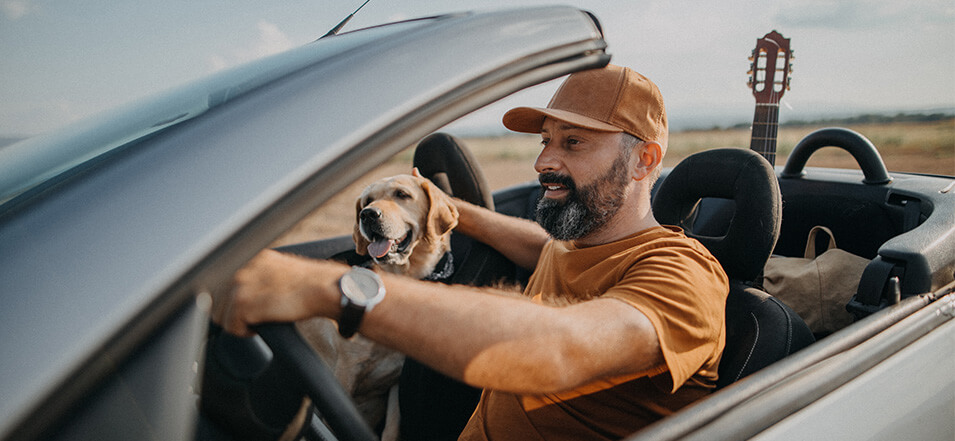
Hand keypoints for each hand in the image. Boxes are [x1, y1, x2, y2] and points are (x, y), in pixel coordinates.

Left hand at [217, 249, 346, 336]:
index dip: (227, 300)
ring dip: (238, 323)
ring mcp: (240, 283)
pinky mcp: (243, 302)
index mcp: (247, 256)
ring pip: (220, 316)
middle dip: (231, 313)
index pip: (217, 282)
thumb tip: (235, 291)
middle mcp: (239, 266)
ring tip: (259, 320)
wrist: (321, 289)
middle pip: (215, 301)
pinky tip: (261, 325)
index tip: (240, 308)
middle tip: (253, 316)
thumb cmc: (306, 284)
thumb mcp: (275, 269)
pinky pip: (231, 328)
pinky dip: (245, 332)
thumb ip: (254, 274)